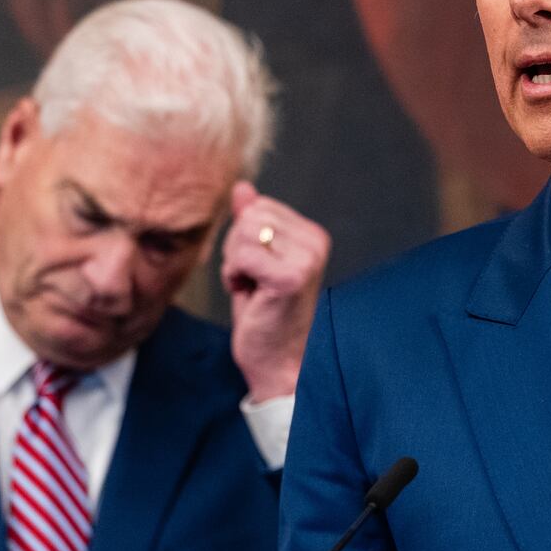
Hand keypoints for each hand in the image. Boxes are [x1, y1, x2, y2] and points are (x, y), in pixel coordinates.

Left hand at [220, 181, 329, 400]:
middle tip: (253, 282)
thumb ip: (251, 223)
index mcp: (312, 235)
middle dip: (236, 250)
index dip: (244, 239)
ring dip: (234, 265)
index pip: (257, 207)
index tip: (257, 271)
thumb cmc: (266, 316)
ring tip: (253, 289)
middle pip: (248, 217)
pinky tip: (251, 296)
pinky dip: (234, 277)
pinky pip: (241, 256)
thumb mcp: (254, 262)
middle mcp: (315, 242)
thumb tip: (242, 187)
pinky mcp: (291, 277)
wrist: (280, 363)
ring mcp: (306, 259)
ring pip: (243, 234)